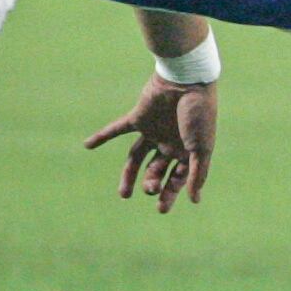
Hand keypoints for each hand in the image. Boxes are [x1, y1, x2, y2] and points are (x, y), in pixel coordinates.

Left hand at [83, 74, 218, 210]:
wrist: (188, 81)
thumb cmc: (199, 115)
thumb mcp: (202, 148)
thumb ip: (197, 174)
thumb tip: (194, 200)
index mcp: (187, 151)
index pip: (176, 178)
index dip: (169, 193)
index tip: (161, 208)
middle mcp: (169, 143)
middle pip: (155, 170)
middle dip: (152, 184)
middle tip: (148, 190)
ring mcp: (153, 131)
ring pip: (136, 158)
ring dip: (129, 175)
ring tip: (124, 195)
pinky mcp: (138, 118)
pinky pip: (117, 130)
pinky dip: (102, 136)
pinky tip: (87, 146)